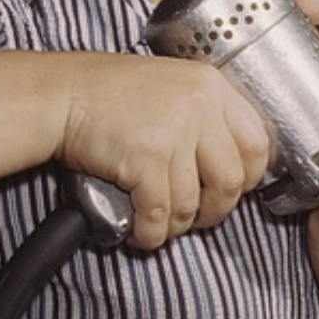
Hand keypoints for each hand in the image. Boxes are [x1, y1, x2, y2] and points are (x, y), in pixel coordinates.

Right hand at [57, 55, 271, 248]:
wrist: (61, 94)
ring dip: (178, 225)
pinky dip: (150, 232)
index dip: (250, 175)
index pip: (257, 141)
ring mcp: (174, 133)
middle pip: (232, 179)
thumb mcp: (171, 85)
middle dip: (216, 209)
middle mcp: (199, 107)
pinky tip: (142, 231)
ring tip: (162, 223)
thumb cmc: (108, 92)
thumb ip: (204, 115)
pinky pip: (159, 213)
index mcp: (211, 86)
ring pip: (193, 203)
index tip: (235, 188)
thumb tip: (229, 162)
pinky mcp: (146, 159)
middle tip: (200, 215)